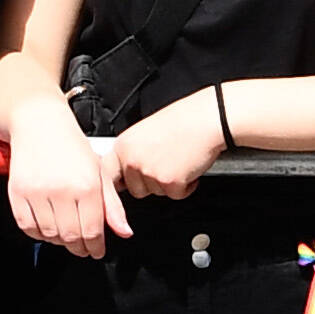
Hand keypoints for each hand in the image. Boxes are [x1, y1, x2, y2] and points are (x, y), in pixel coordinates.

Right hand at [3, 108, 112, 257]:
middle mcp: (62, 190)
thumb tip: (124, 233)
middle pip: (70, 237)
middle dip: (79, 248)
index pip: (92, 231)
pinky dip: (38, 233)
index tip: (96, 251)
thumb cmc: (73, 147)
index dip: (95, 247)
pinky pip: (27, 226)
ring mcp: (37, 192)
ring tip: (66, 234)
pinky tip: (48, 228)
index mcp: (87, 185)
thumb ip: (113, 206)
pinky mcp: (17, 192)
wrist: (40, 124)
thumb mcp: (100, 172)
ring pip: (49, 235)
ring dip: (59, 241)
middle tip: (82, 247)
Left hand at [106, 88, 226, 206]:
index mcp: (123, 145)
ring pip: (156, 193)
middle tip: (166, 163)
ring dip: (170, 183)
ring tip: (179, 160)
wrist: (207, 118)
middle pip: (135, 189)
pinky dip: (186, 186)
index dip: (114, 187)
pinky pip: (176, 195)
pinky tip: (189, 166)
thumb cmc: (183, 121)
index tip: (118, 193)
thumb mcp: (145, 133)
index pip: (107, 175)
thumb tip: (126, 174)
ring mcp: (149, 172)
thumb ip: (132, 153)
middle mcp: (132, 159)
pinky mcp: (169, 182)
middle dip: (151, 183)